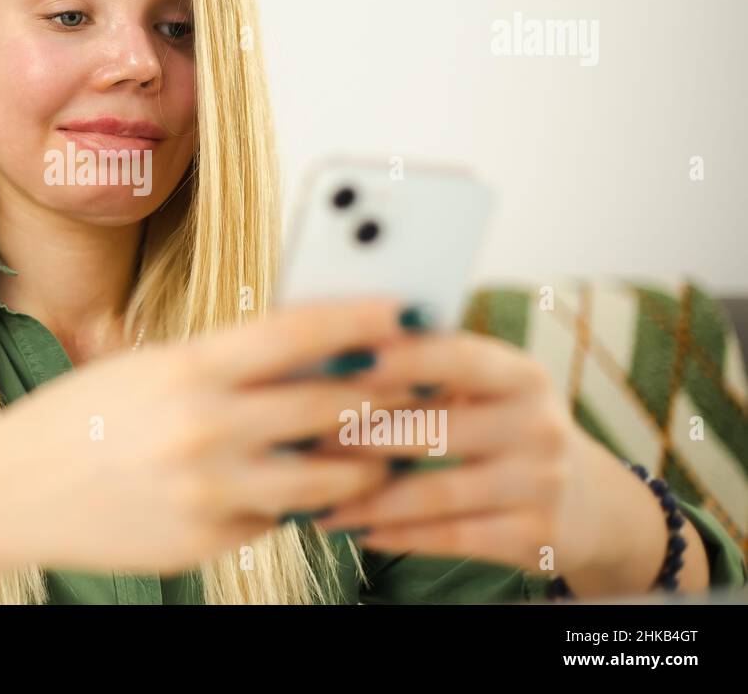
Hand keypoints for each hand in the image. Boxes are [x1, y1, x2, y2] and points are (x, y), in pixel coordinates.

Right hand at [0, 297, 424, 577]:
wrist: (12, 492)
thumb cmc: (77, 417)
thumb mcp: (145, 368)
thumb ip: (222, 363)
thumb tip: (309, 353)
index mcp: (186, 369)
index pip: (294, 334)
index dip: (357, 320)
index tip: (400, 310)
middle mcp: (203, 428)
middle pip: (327, 405)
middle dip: (380, 395)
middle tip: (413, 385)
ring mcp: (208, 490)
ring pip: (325, 477)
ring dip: (362, 463)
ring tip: (377, 452)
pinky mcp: (206, 540)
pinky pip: (277, 517)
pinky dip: (296, 502)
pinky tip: (300, 489)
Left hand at [312, 330, 709, 594]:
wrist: (592, 504)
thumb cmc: (509, 430)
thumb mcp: (490, 390)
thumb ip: (430, 368)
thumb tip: (335, 349)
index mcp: (521, 374)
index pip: (454, 355)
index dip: (396, 357)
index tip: (335, 359)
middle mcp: (538, 425)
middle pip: (432, 429)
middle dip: (356, 437)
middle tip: (296, 440)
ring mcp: (542, 483)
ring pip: (434, 493)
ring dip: (364, 499)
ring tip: (312, 500)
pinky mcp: (538, 537)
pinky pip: (451, 537)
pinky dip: (397, 535)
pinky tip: (356, 530)